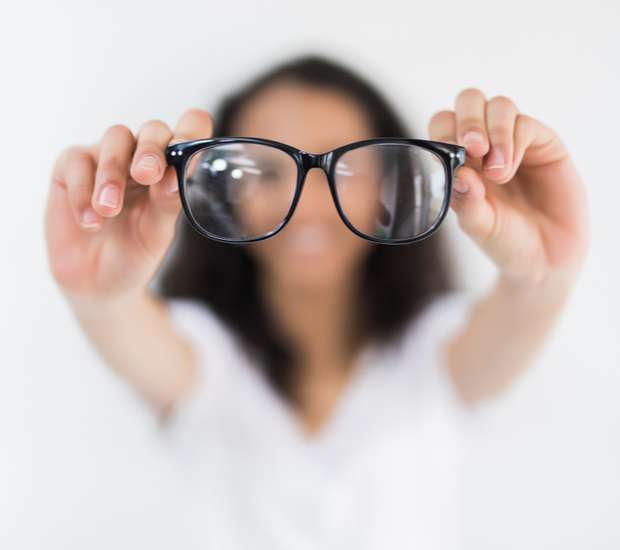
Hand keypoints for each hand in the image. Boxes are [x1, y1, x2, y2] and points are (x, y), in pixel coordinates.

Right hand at [45, 108, 213, 307]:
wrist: (98, 282)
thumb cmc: (135, 252)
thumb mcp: (157, 233)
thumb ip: (168, 203)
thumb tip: (175, 176)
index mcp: (173, 168)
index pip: (190, 130)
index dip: (191, 131)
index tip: (185, 152)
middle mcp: (142, 156)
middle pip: (152, 130)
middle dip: (150, 150)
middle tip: (145, 175)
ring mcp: (107, 158)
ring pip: (115, 139)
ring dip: (112, 174)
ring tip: (109, 210)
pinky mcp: (71, 167)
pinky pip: (76, 161)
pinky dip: (82, 191)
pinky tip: (89, 222)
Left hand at [429, 88, 589, 290]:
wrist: (545, 259)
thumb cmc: (504, 240)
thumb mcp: (478, 225)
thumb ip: (465, 201)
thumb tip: (457, 173)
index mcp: (459, 159)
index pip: (443, 124)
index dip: (442, 132)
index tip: (450, 155)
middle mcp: (485, 144)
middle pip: (469, 101)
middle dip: (467, 119)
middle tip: (472, 149)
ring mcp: (514, 141)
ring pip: (499, 106)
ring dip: (494, 133)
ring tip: (496, 173)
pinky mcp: (543, 142)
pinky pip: (525, 124)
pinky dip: (513, 144)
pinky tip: (508, 172)